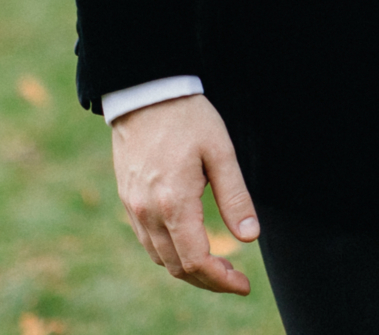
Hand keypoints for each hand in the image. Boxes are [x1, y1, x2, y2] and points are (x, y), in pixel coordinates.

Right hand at [109, 94, 258, 294]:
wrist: (144, 93)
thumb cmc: (187, 117)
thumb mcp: (220, 151)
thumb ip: (235, 196)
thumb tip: (250, 237)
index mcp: (174, 202)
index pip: (197, 260)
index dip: (222, 280)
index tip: (243, 284)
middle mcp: (148, 212)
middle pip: (177, 267)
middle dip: (208, 280)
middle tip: (235, 279)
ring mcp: (134, 208)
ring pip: (160, 258)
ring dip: (188, 270)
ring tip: (217, 266)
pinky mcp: (128, 200)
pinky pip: (148, 241)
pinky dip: (170, 253)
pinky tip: (190, 244)